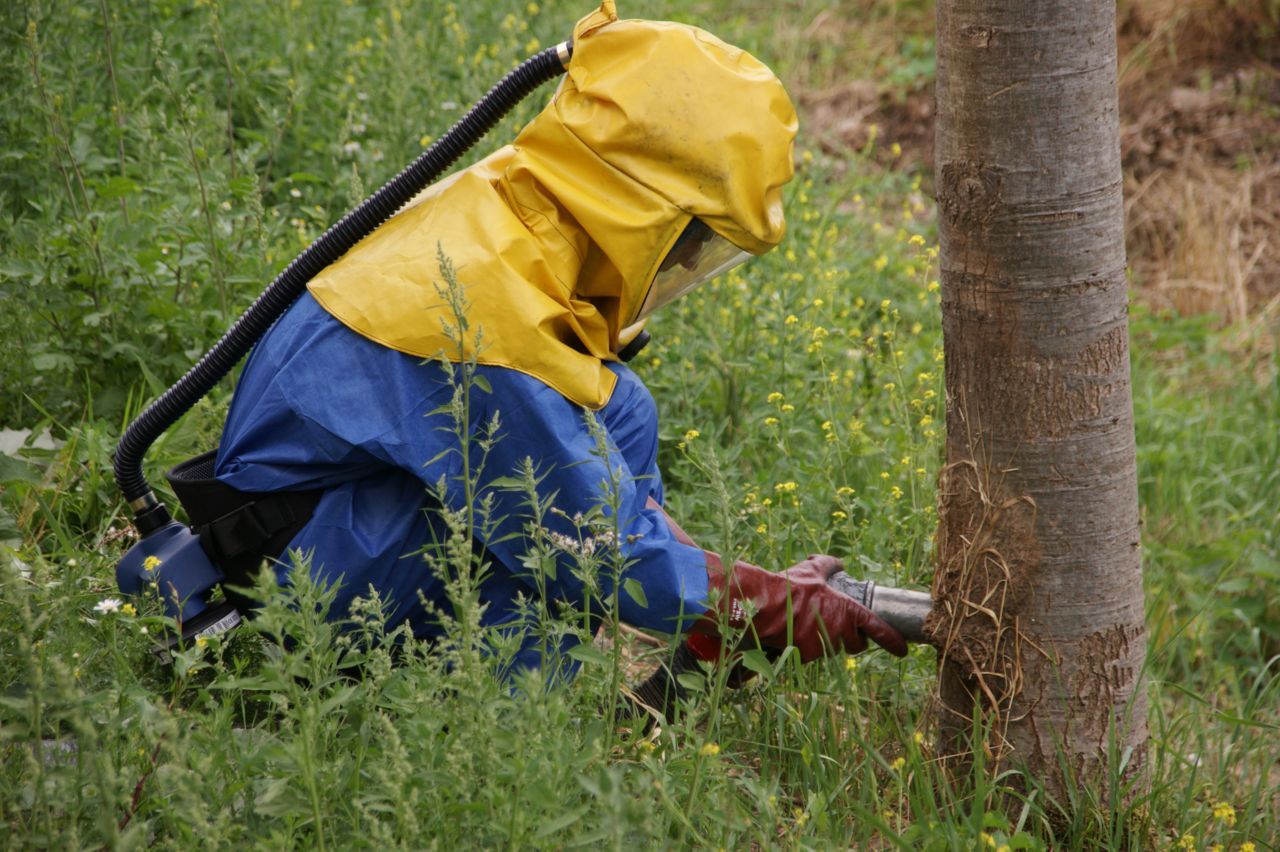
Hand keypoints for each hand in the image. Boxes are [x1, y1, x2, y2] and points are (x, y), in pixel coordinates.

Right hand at [695, 553, 908, 661]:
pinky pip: (815, 654)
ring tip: (810, 624)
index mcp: (847, 611)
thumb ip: (828, 566)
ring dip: (829, 640)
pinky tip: (796, 634)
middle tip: (838, 625)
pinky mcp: (808, 656)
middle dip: (851, 638)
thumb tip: (839, 562)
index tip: (903, 650)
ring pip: (834, 649)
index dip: (893, 640)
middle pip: (856, 644)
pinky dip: (809, 647)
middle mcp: (840, 632)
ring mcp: (825, 646)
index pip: (878, 629)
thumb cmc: (789, 587)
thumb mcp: (811, 571)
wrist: (762, 607)